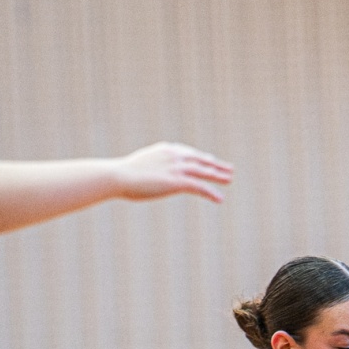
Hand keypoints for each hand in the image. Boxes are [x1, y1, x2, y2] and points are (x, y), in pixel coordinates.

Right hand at [112, 143, 232, 203]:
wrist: (119, 176)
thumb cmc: (123, 175)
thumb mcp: (139, 167)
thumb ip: (150, 168)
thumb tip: (148, 174)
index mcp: (166, 150)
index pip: (188, 152)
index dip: (201, 157)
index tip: (210, 160)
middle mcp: (174, 156)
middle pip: (200, 160)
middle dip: (215, 165)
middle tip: (228, 169)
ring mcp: (177, 168)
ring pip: (204, 171)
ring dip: (218, 176)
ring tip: (229, 179)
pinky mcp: (177, 181)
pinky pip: (199, 187)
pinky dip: (211, 192)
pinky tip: (219, 199)